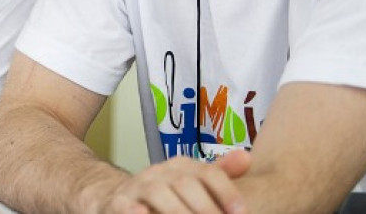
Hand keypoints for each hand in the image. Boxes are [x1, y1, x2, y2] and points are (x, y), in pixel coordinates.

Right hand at [105, 150, 251, 213]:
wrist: (119, 196)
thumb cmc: (165, 193)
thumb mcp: (191, 181)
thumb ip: (219, 173)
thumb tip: (246, 157)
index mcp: (181, 166)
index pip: (207, 172)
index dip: (226, 192)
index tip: (240, 212)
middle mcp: (160, 171)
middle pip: (185, 184)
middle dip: (205, 208)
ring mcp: (139, 185)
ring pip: (159, 194)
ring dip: (178, 212)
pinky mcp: (120, 202)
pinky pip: (127, 205)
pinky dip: (136, 211)